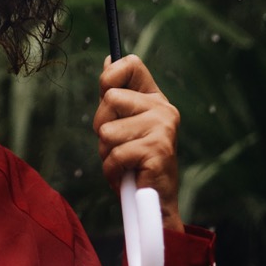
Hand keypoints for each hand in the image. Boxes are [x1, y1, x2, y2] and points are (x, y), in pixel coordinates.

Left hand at [93, 54, 183, 232]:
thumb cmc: (135, 163)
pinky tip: (127, 176)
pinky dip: (112, 171)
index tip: (106, 91)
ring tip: (124, 163)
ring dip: (106, 152)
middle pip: (109, 98)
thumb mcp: (124, 124)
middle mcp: (164, 109)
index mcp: (155, 99)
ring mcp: (163, 129)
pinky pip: (114, 154)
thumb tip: (108, 59)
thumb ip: (117, 94)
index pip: (131, 64)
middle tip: (117, 145)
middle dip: (101, 125)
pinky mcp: (157, 150)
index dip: (110, 74)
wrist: (155, 205)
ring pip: (107, 130)